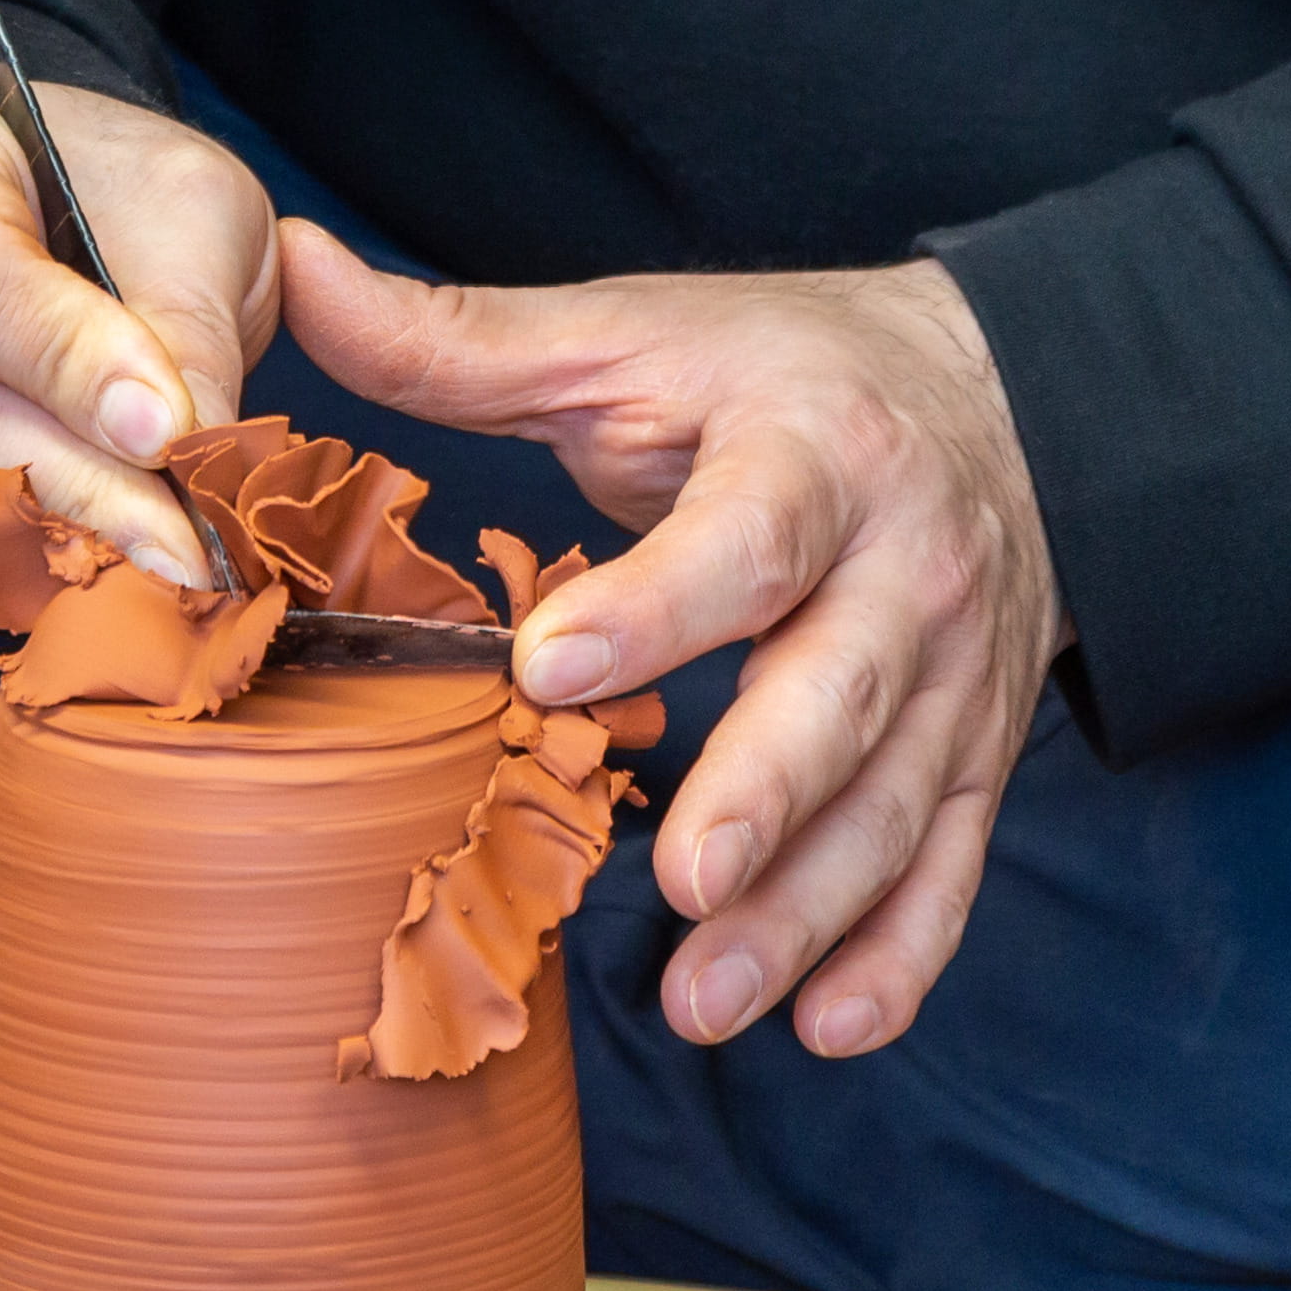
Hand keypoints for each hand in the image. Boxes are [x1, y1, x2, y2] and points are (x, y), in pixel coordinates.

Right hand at [0, 76, 277, 709]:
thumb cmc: (88, 206)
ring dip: (43, 574)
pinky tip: (5, 592)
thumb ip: (189, 313)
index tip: (174, 436)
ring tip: (135, 553)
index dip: (73, 371)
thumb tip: (196, 457)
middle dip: (94, 507)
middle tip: (206, 556)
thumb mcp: (173, 204)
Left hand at [284, 228, 1062, 1059]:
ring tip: (711, 997)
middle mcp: (903, 565)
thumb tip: (295, 267)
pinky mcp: (980, 747)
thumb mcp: (633, 333)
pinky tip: (827, 1023)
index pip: (746, 533)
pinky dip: (901, 952)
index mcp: (812, 448)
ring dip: (810, 910)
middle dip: (768, 791)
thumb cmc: (778, 370)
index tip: (551, 667)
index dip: (658, 603)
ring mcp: (955, 669)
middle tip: (682, 878)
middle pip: (844, 687)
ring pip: (896, 802)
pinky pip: (954, 860)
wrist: (995, 395)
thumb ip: (463, 338)